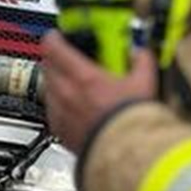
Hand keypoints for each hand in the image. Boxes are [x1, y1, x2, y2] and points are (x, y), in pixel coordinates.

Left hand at [41, 30, 157, 152]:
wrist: (123, 155)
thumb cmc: (130, 123)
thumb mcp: (143, 84)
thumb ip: (142, 62)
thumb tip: (141, 53)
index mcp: (83, 77)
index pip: (54, 47)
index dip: (53, 38)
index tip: (55, 34)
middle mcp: (66, 93)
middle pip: (47, 65)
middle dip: (53, 58)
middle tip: (62, 55)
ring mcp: (61, 113)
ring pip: (47, 88)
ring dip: (54, 80)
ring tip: (67, 80)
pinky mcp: (60, 131)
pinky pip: (51, 111)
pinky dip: (57, 104)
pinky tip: (69, 106)